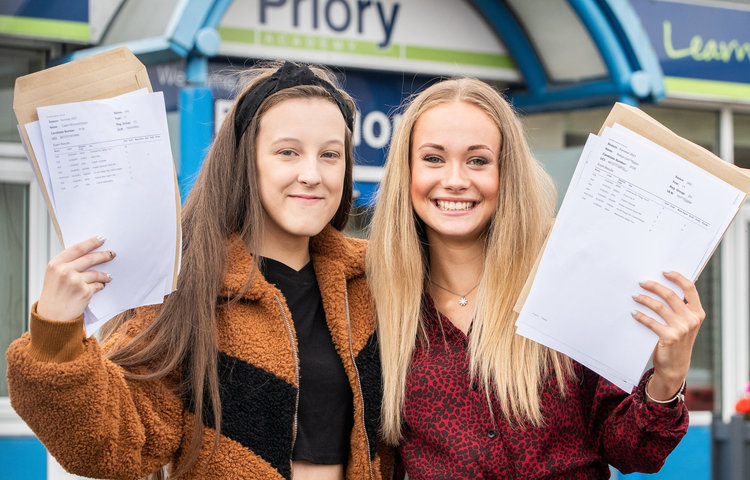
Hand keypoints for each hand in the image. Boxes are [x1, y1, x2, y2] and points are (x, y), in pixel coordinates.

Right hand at [37, 235, 114, 321]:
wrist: (52, 317)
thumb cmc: (54, 295)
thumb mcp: (54, 275)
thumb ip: (67, 264)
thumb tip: (89, 253)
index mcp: (55, 264)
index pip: (77, 248)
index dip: (91, 242)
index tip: (101, 239)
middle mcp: (64, 271)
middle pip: (90, 258)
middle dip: (104, 255)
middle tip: (112, 254)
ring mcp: (75, 281)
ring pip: (96, 273)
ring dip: (104, 275)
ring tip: (108, 277)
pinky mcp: (84, 292)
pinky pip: (98, 285)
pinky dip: (100, 286)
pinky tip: (100, 287)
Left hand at [631, 271, 704, 400]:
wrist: (676, 366)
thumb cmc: (677, 341)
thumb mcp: (684, 324)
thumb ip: (679, 309)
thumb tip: (660, 286)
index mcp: (698, 313)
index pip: (690, 289)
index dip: (677, 277)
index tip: (664, 272)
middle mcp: (692, 319)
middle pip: (670, 295)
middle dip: (654, 286)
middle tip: (641, 282)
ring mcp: (682, 328)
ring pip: (658, 306)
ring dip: (644, 299)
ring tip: (634, 295)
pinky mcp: (669, 337)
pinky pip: (650, 322)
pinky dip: (640, 316)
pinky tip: (633, 312)